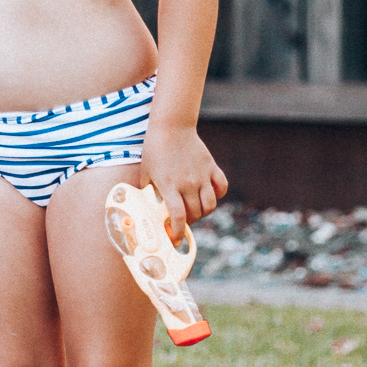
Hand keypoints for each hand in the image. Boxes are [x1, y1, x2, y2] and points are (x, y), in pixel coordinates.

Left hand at [138, 126, 227, 241]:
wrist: (171, 126)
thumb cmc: (155, 149)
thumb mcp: (146, 172)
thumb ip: (147, 191)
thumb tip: (144, 209)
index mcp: (169, 185)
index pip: (178, 216)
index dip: (177, 232)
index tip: (175, 240)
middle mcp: (187, 183)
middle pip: (195, 213)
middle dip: (188, 222)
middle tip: (181, 221)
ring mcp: (201, 175)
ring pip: (210, 205)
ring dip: (203, 212)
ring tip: (194, 210)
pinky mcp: (211, 167)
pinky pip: (221, 187)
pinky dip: (218, 195)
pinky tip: (209, 195)